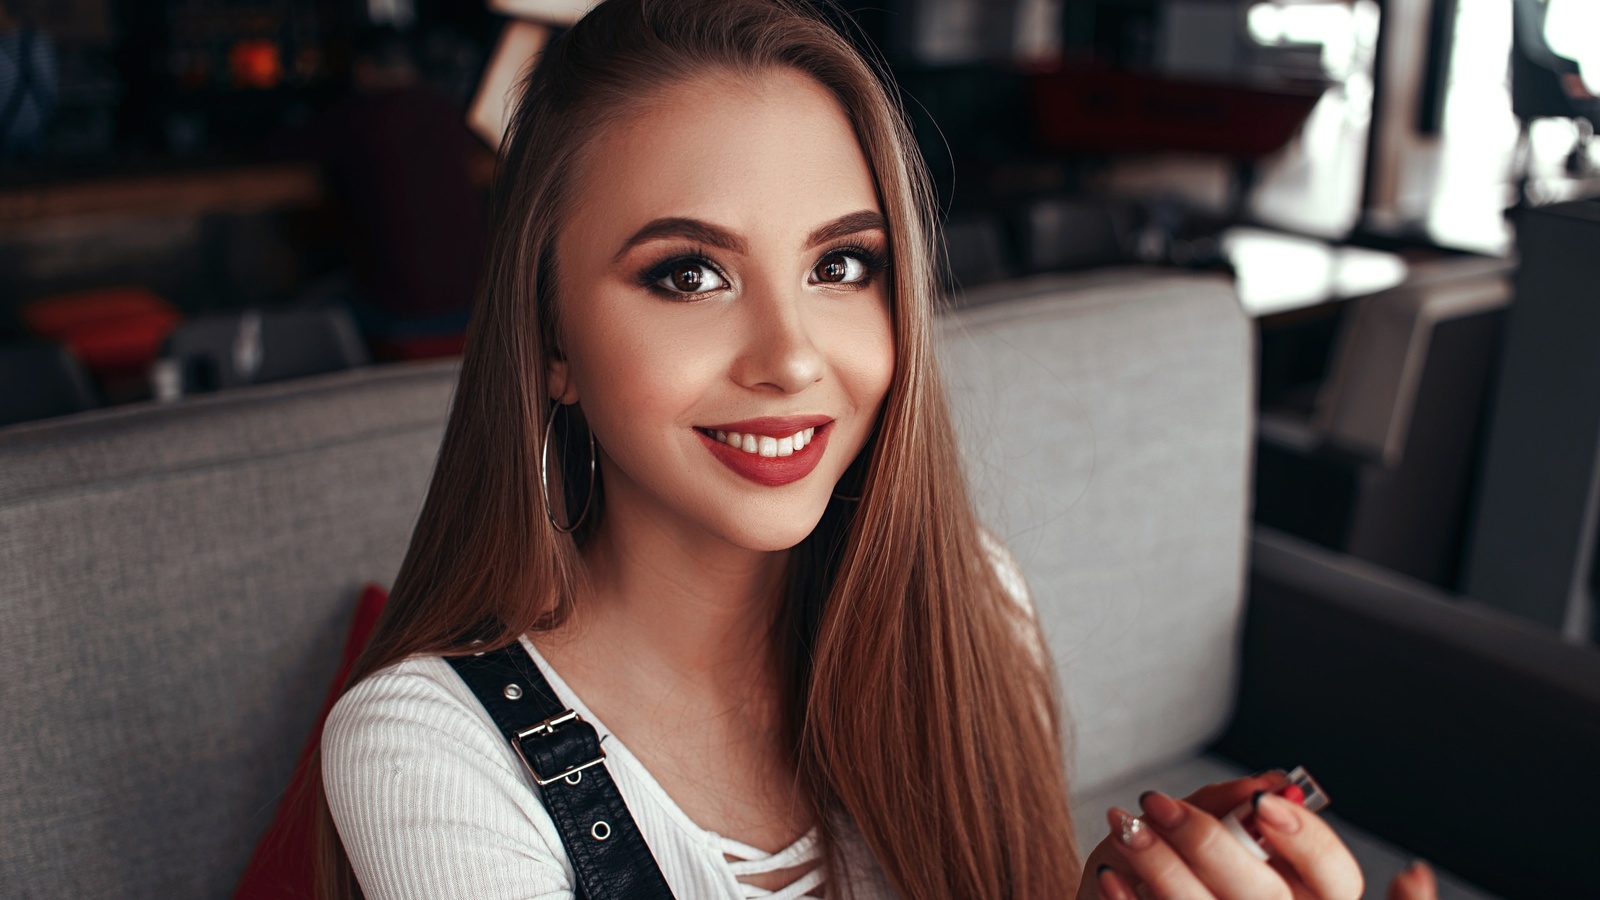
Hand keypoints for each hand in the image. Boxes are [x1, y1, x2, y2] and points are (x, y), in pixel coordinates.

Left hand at [1074, 772, 1439, 899]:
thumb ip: (1224, 808)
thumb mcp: (1184, 831)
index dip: (1309, 839)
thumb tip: (1268, 782)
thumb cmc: (1152, 875)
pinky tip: (1110, 876)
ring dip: (1159, 863)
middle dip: (1207, 841)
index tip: (1261, 803)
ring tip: (1124, 825)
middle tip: (1157, 802)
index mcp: (1295, 894)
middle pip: (1266, 894)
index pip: (1337, 876)